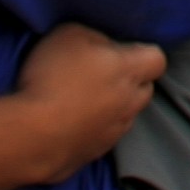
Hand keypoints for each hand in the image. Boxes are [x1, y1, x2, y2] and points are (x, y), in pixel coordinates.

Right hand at [12, 21, 163, 177]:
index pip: (157, 59)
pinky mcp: (96, 154)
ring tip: (82, 102)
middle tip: (101, 76)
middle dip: (131, 82)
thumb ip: (95, 38)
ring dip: (113, 108)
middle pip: (144, 89)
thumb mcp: (69, 35)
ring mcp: (115, 133)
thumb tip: (104, 48)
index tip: (120, 52)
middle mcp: (129, 103)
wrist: (31, 136)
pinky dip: (94, 129)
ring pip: (126, 115)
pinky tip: (70, 123)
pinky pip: (104, 137)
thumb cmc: (51, 78)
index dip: (142, 53)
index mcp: (128, 71)